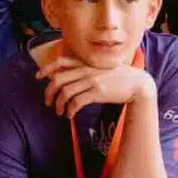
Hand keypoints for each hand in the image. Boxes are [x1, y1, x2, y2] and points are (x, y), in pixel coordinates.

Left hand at [35, 59, 153, 116]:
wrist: (138, 84)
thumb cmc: (119, 79)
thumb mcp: (101, 69)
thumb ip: (87, 71)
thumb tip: (70, 79)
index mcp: (86, 64)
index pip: (61, 61)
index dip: (47, 68)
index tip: (38, 77)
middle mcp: (87, 70)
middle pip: (58, 79)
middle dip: (48, 92)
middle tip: (47, 103)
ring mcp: (92, 80)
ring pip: (65, 92)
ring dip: (58, 105)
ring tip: (59, 112)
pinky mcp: (98, 92)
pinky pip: (76, 102)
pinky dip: (70, 110)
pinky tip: (70, 115)